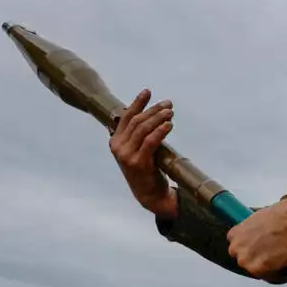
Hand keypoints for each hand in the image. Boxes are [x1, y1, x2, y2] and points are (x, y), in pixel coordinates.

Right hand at [109, 89, 177, 217]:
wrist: (149, 194)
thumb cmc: (146, 169)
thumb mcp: (139, 149)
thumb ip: (139, 135)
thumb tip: (150, 115)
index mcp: (116, 141)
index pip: (126, 117)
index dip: (137, 103)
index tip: (148, 91)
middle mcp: (118, 147)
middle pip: (136, 121)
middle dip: (153, 110)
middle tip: (168, 104)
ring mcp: (126, 155)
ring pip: (143, 129)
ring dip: (158, 118)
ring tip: (170, 112)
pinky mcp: (138, 163)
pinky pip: (149, 142)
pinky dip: (160, 132)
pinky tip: (168, 125)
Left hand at [226, 195, 286, 277]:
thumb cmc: (283, 216)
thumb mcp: (261, 218)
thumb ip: (255, 231)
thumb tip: (263, 236)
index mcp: (235, 234)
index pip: (238, 247)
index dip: (251, 249)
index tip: (260, 249)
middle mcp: (236, 247)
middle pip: (245, 260)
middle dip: (258, 259)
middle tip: (273, 256)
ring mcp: (245, 260)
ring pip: (256, 270)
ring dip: (268, 269)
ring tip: (283, 264)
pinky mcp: (258, 269)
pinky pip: (269, 277)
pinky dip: (279, 276)